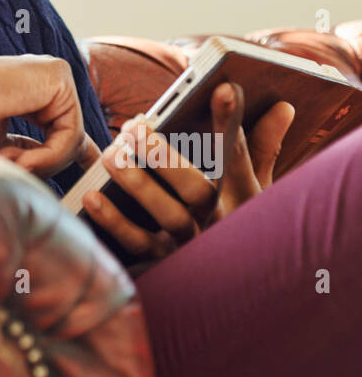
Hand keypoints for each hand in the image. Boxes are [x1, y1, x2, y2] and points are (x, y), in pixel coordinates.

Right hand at [0, 42, 99, 177]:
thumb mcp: (2, 145)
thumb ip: (30, 154)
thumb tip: (53, 170)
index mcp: (35, 89)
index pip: (66, 124)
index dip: (75, 151)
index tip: (86, 170)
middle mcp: (48, 78)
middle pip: (70, 136)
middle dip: (46, 164)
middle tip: (14, 168)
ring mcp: (55, 74)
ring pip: (72, 138)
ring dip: (42, 163)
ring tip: (9, 161)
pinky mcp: (59, 77)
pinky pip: (71, 133)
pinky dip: (48, 155)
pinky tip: (21, 158)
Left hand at [81, 81, 294, 266]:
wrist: (233, 288)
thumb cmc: (237, 221)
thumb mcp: (254, 189)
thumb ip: (263, 148)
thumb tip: (284, 107)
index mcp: (243, 198)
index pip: (238, 155)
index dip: (231, 123)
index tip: (223, 88)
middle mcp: (219, 223)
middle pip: (198, 190)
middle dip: (166, 157)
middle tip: (135, 127)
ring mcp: (191, 245)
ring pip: (168, 217)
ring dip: (138, 186)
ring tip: (112, 155)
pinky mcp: (164, 264)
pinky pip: (138, 245)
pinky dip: (114, 223)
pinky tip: (92, 197)